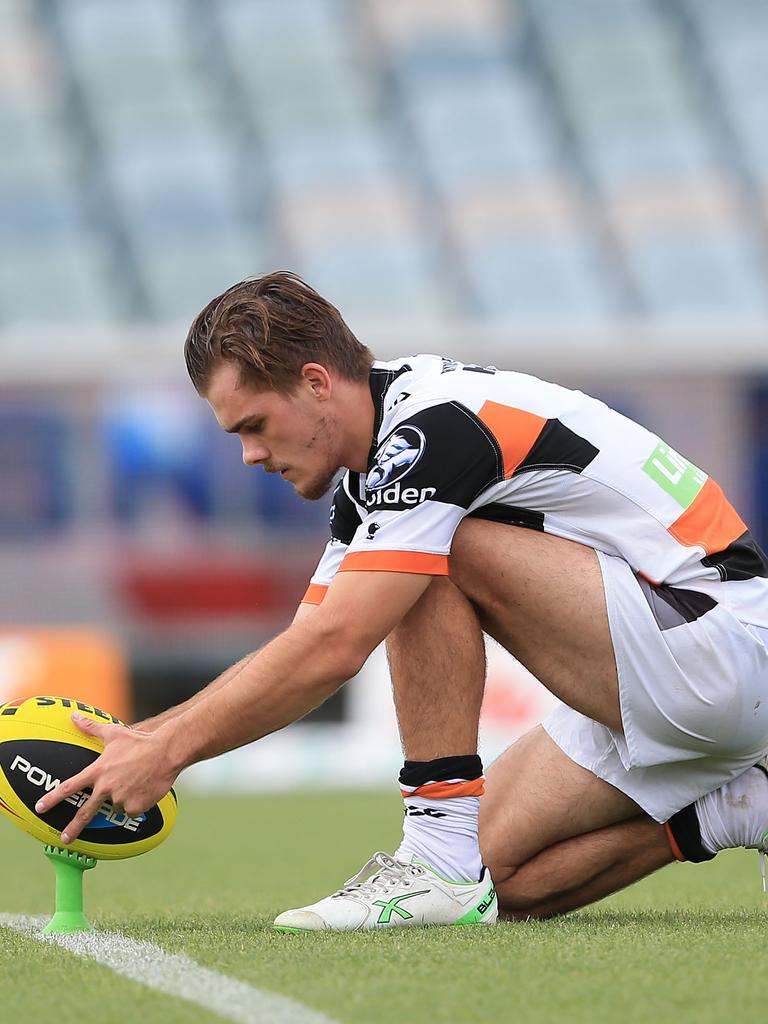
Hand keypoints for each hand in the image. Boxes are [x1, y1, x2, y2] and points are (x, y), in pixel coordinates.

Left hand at [35, 712, 177, 844]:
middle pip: (86, 812)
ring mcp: (120, 798)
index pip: (69, 786)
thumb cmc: (139, 742)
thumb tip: (73, 716)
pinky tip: (144, 787)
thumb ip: (91, 728)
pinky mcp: (135, 806)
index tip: (40, 807)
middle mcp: (106, 787)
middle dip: (73, 828)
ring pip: (116, 804)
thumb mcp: (113, 733)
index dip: (53, 798)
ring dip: (122, 796)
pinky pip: (132, 809)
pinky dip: (136, 802)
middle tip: (64, 839)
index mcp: (98, 771)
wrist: (166, 752)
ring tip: (135, 780)